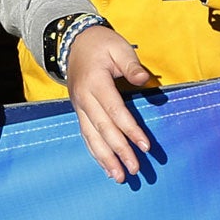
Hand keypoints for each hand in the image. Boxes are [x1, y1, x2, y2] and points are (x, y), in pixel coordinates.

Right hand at [64, 25, 155, 182]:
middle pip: (103, 128)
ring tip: (119, 177)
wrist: (74, 42)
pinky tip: (105, 167)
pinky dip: (95, 153)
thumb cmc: (101, 45)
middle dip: (119, 151)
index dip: (130, 129)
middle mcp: (84, 97)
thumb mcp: (118, 47)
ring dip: (105, 159)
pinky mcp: (79, 112)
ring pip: (91, 137)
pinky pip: (86, 135)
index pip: (115, 110)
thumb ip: (131, 65)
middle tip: (135, 169)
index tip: (145, 146)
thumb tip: (144, 79)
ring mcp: (79, 106)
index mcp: (95, 81)